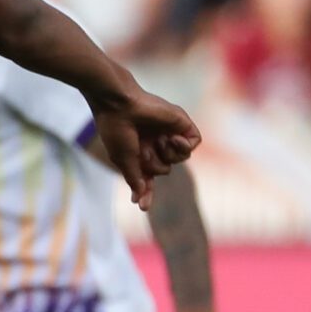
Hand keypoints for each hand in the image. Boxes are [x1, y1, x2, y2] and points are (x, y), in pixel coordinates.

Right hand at [90, 85, 199, 207]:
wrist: (120, 104)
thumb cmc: (116, 130)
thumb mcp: (123, 158)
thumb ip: (134, 177)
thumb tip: (141, 193)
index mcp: (138, 150)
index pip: (147, 176)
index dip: (146, 191)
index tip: (142, 207)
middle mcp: (154, 142)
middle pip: (164, 169)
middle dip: (153, 166)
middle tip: (141, 152)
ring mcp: (168, 133)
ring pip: (180, 159)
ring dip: (167, 155)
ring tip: (155, 142)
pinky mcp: (180, 124)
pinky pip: (194, 143)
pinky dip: (184, 145)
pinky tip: (171, 139)